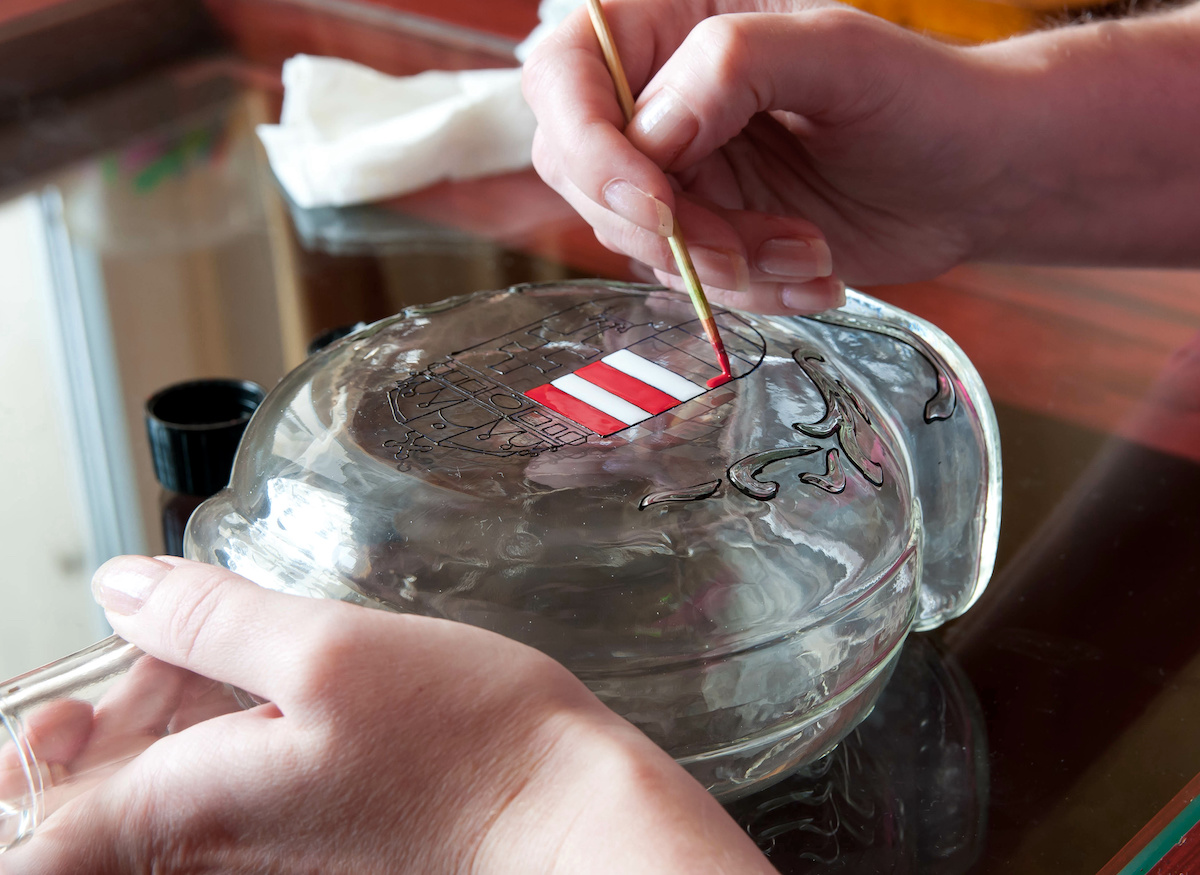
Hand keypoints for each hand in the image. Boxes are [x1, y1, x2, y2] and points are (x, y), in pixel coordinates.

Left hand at [1, 557, 775, 873]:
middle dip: (105, 718)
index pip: (37, 837)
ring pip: (157, 804)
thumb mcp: (331, 649)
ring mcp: (262, 861)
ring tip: (226, 659)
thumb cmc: (467, 744)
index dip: (32, 764)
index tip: (65, 704)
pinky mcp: (306, 850)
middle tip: (172, 646)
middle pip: (92, 812)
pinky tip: (268, 696)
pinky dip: (219, 745)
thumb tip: (119, 587)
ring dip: (163, 725)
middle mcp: (213, 858)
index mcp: (189, 814)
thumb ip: (209, 619)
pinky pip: (221, 808)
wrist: (561, 821)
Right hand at [523, 0, 1002, 312]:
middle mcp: (662, 100)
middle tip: (740, 242)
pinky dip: (749, 290)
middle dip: (667, 226)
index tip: (657, 202)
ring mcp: (682, 172)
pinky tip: (814, 271)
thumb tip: (649, 135)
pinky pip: (691, 280)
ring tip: (810, 248)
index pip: (566, 75)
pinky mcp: (709, 233)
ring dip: (724, 265)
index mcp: (673, 24)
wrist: (977, 176)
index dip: (592, 147)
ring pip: (639, 240)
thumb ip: (732, 68)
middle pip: (585, 172)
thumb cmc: (923, 94)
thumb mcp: (838, 54)